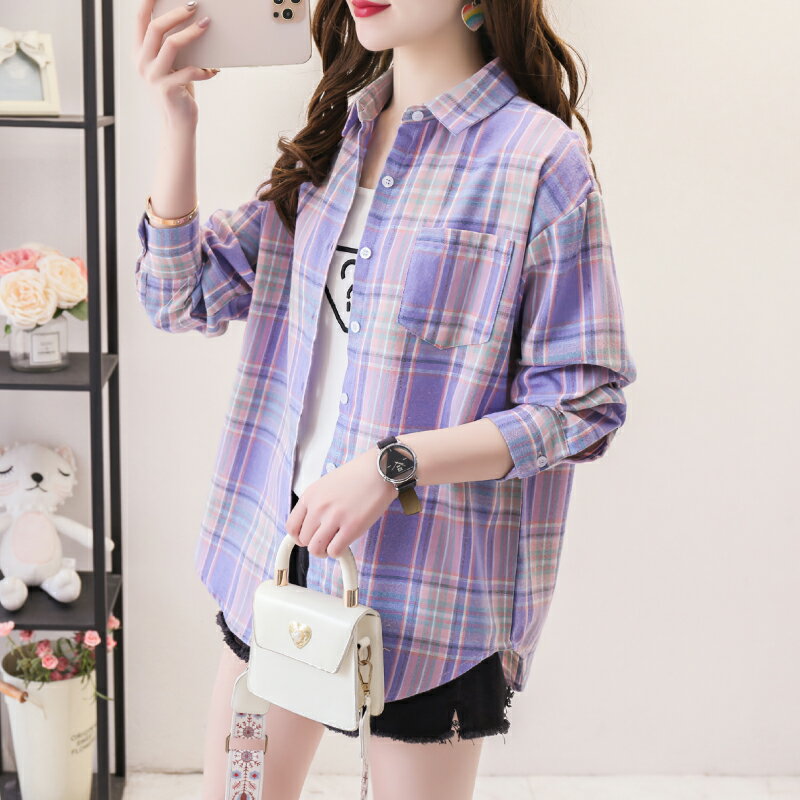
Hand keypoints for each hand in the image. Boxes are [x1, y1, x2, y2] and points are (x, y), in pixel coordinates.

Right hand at [134, 0, 218, 129]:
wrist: (177, 123)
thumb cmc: (178, 91)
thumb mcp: (171, 65)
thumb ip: (171, 46)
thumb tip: (191, 20)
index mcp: (139, 53)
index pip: (140, 20)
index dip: (149, 2)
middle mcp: (142, 63)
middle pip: (156, 28)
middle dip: (177, 13)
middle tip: (194, 6)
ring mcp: (153, 76)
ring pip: (171, 44)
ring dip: (192, 33)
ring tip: (207, 25)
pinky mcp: (168, 89)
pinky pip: (190, 71)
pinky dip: (205, 70)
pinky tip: (215, 71)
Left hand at [287, 450, 396, 559]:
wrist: (379, 471)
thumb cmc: (356, 476)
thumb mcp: (326, 485)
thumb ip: (315, 504)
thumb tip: (310, 526)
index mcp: (310, 496)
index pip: (291, 527)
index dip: (299, 537)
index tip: (309, 537)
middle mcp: (318, 507)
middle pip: (304, 541)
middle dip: (315, 543)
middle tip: (327, 539)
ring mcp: (334, 518)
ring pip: (316, 549)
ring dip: (324, 551)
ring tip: (334, 544)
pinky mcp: (351, 527)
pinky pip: (335, 551)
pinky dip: (338, 552)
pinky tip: (345, 542)